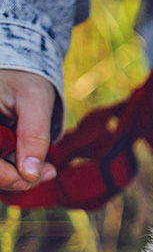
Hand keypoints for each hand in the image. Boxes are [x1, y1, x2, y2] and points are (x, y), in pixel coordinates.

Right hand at [0, 69, 57, 189]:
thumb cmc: (26, 80)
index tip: (32, 178)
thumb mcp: (35, 100)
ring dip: (17, 177)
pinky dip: (15, 171)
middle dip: (15, 179)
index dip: (4, 175)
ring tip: (47, 169)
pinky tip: (35, 165)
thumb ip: (34, 135)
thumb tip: (30, 174)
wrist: (20, 73)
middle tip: (48, 173)